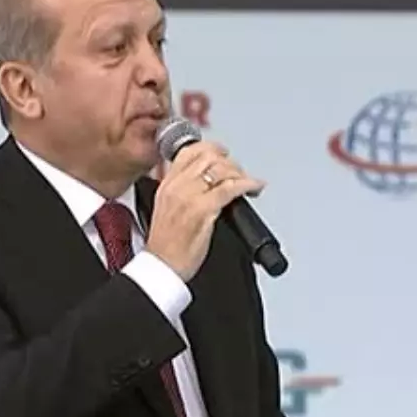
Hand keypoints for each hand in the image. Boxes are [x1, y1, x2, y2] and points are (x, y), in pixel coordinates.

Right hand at [146, 141, 264, 281]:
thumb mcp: (166, 209)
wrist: (161, 268)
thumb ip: (182, 192)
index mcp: (167, 184)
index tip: (224, 153)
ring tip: (248, 182)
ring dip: (241, 173)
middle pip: (208, 156)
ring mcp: (190, 197)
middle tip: (239, 172)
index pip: (189, 152)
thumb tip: (205, 184)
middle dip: (229, 161)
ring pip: (221, 169)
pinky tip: (255, 187)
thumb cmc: (167, 247)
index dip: (211, 148)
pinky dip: (248, 184)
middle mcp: (177, 186)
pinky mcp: (203, 210)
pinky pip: (231, 188)